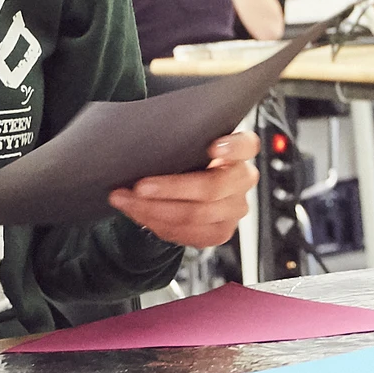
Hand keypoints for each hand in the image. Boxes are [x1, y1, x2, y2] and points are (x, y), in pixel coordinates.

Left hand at [109, 131, 260, 247]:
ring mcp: (234, 209)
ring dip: (154, 209)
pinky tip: (139, 213)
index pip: (246, 146)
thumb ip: (183, 141)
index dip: (232, 148)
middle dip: (170, 189)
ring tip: (127, 201)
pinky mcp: (221, 232)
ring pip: (195, 215)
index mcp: (239, 152)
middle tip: (140, 186)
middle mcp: (242, 181)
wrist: (189, 194)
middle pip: (212, 188)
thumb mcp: (188, 145)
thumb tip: (145, 138)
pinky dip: (157, 223)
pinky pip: (188, 233)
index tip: (212, 148)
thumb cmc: (187, 162)